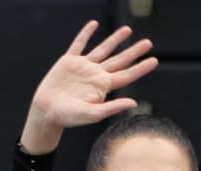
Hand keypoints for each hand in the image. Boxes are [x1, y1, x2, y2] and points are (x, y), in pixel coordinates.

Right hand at [20, 21, 157, 152]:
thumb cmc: (69, 117)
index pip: (126, 75)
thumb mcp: (92, 114)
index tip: (154, 60)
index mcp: (103, 87)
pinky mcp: (68, 61)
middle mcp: (96, 75)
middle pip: (119, 60)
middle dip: (134, 52)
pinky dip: (86, 34)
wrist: (46, 111)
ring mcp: (83, 67)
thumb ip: (112, 107)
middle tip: (148, 42)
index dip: (140, 68)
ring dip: (115, 40)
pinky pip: (79, 44)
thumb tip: (133, 103)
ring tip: (128, 30)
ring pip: (103, 49)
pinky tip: (93, 24)